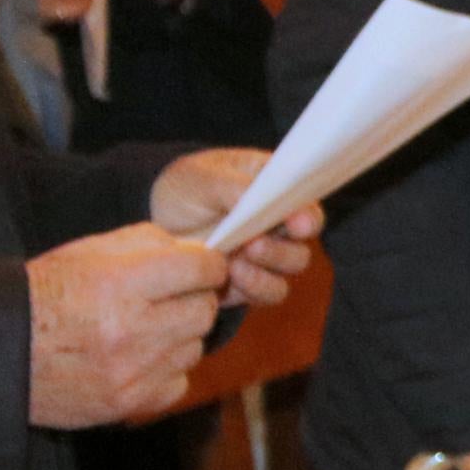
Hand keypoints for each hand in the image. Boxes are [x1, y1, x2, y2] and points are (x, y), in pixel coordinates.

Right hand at [26, 223, 229, 428]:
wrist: (0, 351)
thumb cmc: (45, 295)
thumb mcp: (88, 252)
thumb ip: (148, 243)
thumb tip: (198, 250)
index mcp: (119, 282)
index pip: (201, 269)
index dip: (208, 265)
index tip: (203, 267)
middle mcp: (130, 328)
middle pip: (204, 310)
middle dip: (194, 300)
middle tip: (171, 298)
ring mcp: (132, 370)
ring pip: (194, 347)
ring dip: (180, 335)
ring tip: (145, 329)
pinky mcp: (129, 402)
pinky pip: (178, 382)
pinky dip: (167, 370)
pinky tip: (139, 359)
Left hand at [148, 147, 319, 307]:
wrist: (162, 225)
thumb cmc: (187, 190)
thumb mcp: (199, 177)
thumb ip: (230, 185)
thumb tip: (255, 196)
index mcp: (278, 188)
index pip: (307, 203)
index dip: (307, 215)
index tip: (297, 223)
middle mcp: (281, 224)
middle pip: (303, 243)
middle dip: (282, 249)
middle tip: (254, 245)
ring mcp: (269, 255)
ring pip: (289, 271)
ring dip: (267, 270)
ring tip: (236, 261)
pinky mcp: (254, 282)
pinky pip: (267, 293)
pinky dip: (252, 287)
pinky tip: (228, 276)